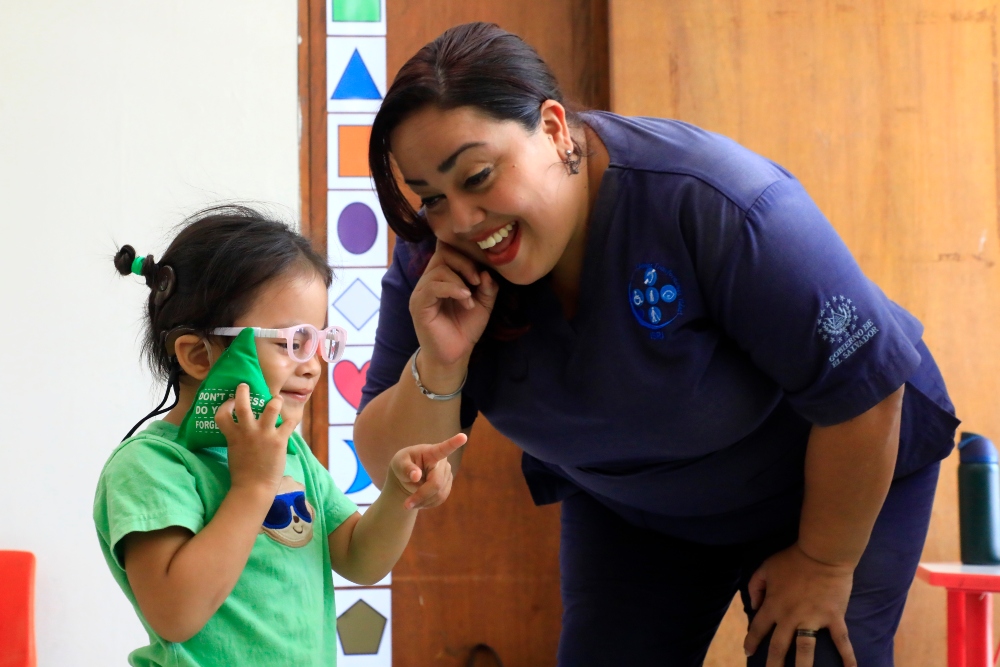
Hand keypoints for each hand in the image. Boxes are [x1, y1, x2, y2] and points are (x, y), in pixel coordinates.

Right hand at [216, 383, 297, 495]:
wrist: (254, 487)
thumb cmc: (243, 472)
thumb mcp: (234, 451)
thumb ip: (237, 437)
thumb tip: (241, 427)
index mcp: (233, 435)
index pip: (222, 414)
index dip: (225, 405)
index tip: (230, 402)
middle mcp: (248, 431)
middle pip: (244, 404)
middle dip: (244, 391)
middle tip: (246, 386)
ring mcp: (265, 434)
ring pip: (272, 406)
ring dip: (275, 400)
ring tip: (276, 399)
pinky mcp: (280, 440)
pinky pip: (290, 422)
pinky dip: (292, 419)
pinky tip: (292, 419)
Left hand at [388, 433, 466, 509]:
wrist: (407, 476)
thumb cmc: (403, 464)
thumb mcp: (399, 463)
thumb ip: (406, 468)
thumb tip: (416, 476)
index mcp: (431, 452)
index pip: (444, 448)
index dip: (454, 443)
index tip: (463, 437)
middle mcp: (443, 462)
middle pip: (436, 483)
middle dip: (421, 496)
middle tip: (406, 505)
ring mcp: (447, 474)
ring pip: (439, 494)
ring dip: (423, 501)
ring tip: (410, 502)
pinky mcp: (447, 485)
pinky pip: (440, 499)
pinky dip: (427, 503)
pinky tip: (419, 501)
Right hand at [409, 240, 497, 368]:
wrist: (454, 355)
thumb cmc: (466, 328)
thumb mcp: (484, 304)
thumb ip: (487, 286)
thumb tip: (487, 271)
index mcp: (442, 277)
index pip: (448, 249)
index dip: (465, 253)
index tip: (482, 268)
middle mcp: (428, 280)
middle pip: (442, 253)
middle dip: (465, 263)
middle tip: (477, 280)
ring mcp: (421, 292)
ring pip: (439, 269)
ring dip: (460, 280)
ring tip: (471, 298)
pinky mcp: (418, 305)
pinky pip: (433, 286)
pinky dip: (452, 289)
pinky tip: (465, 300)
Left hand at [743, 543, 857, 666]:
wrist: (822, 554)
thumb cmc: (793, 559)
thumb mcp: (766, 567)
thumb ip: (755, 586)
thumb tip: (754, 606)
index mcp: (773, 605)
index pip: (758, 628)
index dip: (751, 642)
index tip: (747, 653)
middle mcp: (790, 616)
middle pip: (779, 647)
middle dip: (773, 665)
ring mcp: (813, 619)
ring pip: (805, 650)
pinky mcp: (833, 618)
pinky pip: (841, 641)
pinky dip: (847, 657)